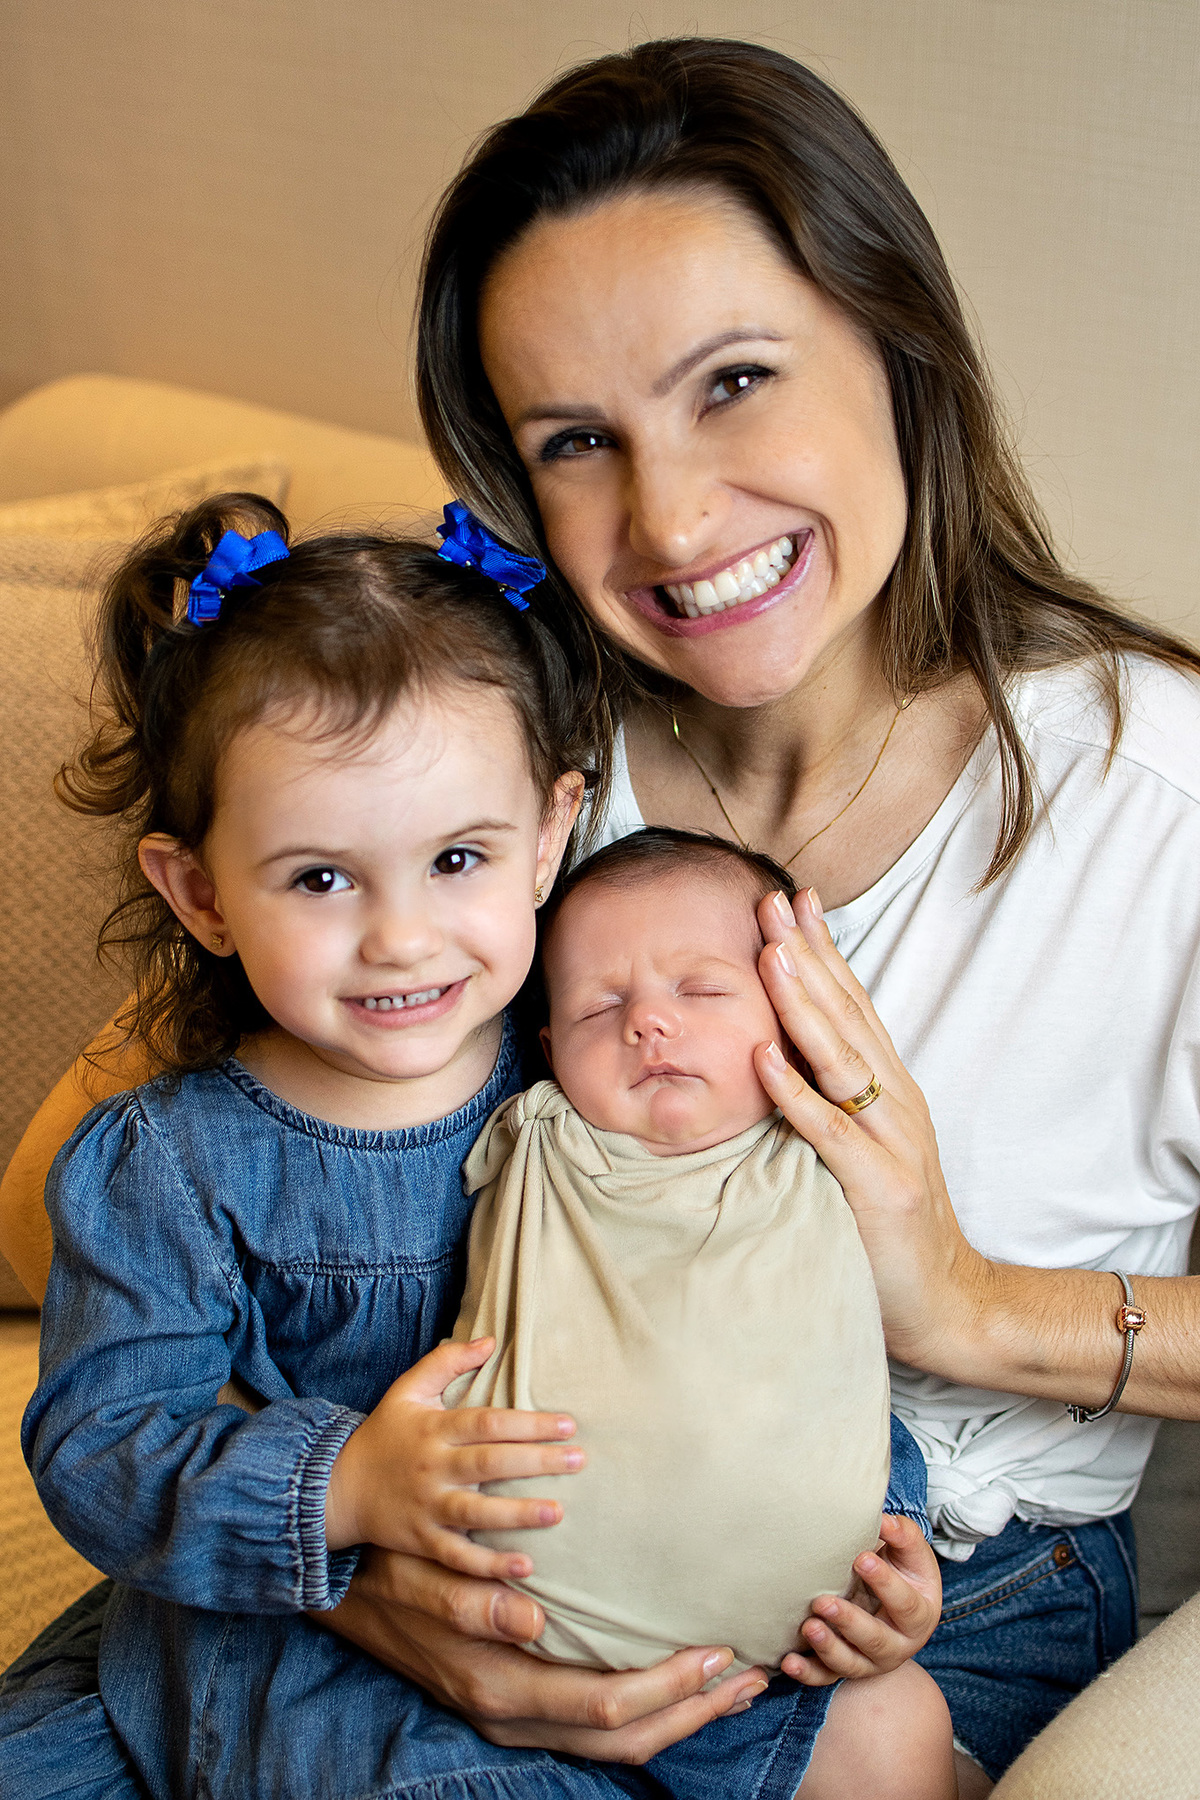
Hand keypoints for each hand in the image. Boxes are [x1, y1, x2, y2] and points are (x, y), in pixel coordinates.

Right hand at [318, 1547, 769, 1762]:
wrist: (351, 1597)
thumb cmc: (395, 1574)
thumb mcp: (426, 1579)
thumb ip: (475, 1599)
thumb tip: (532, 1620)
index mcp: (500, 1688)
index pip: (603, 1707)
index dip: (666, 1686)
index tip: (717, 1653)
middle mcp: (514, 1718)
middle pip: (625, 1741)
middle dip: (693, 1712)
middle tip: (754, 1681)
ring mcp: (519, 1720)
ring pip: (617, 1744)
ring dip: (681, 1716)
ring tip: (736, 1686)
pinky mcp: (523, 1706)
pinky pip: (599, 1727)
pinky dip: (650, 1711)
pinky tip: (680, 1682)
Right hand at [325, 1337, 583, 1578]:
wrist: (337, 1487)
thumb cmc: (383, 1433)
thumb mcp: (407, 1389)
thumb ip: (446, 1361)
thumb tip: (490, 1341)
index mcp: (435, 1428)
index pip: (489, 1423)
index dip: (529, 1423)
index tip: (569, 1424)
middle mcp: (433, 1467)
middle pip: (490, 1463)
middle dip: (538, 1462)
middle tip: (579, 1460)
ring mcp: (427, 1506)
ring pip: (477, 1513)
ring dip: (519, 1515)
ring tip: (558, 1513)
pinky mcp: (421, 1540)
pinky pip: (459, 1556)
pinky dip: (490, 1564)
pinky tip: (525, 1567)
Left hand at [753, 887, 991, 1369]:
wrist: (945, 1300)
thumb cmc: (888, 1224)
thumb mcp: (862, 1146)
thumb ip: (832, 1100)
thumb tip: (776, 1051)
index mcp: (888, 1088)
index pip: (853, 1003)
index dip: (823, 949)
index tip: (792, 898)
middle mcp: (895, 1101)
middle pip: (847, 1014)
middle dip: (807, 954)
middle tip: (771, 900)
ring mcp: (892, 1140)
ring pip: (840, 1059)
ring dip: (803, 1003)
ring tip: (770, 953)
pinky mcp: (879, 1185)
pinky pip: (829, 1132)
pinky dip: (796, 1092)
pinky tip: (765, 1056)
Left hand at [781, 1514, 941, 1685]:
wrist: (890, 1600)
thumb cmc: (900, 1569)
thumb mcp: (910, 1553)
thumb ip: (902, 1535)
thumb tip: (884, 1519)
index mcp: (920, 1616)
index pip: (905, 1604)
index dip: (885, 1583)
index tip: (861, 1558)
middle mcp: (897, 1645)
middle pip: (876, 1640)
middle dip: (850, 1622)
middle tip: (824, 1602)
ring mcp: (870, 1661)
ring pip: (850, 1663)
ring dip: (828, 1648)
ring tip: (808, 1626)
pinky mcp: (844, 1668)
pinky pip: (825, 1677)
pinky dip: (806, 1672)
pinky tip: (788, 1661)